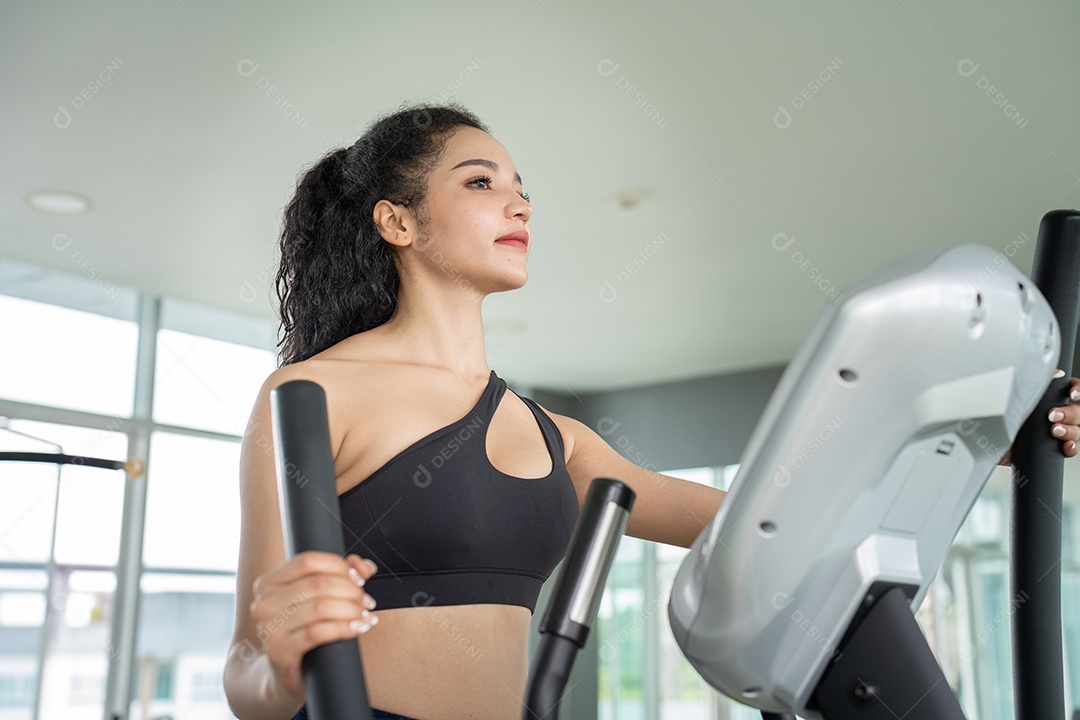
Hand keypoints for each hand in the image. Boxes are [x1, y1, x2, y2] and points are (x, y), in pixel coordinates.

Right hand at [249, 551, 378, 701]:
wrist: (285, 676)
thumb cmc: (304, 631)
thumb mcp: (317, 599)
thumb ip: (340, 576)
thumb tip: (364, 566)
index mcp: (269, 583)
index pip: (307, 561)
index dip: (338, 566)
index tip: (358, 578)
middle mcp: (264, 603)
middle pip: (318, 584)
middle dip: (351, 590)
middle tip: (366, 601)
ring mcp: (269, 628)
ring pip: (321, 607)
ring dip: (351, 609)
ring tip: (364, 615)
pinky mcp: (279, 652)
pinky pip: (317, 633)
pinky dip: (343, 628)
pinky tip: (357, 628)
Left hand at [999, 374, 1079, 464]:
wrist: (983, 442)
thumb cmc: (995, 415)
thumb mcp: (1011, 394)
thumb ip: (1032, 381)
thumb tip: (1055, 373)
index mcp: (1045, 396)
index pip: (1071, 388)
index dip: (1078, 389)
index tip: (1072, 394)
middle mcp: (1052, 412)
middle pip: (1077, 411)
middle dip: (1070, 413)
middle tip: (1052, 416)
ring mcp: (1052, 431)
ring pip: (1077, 430)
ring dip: (1070, 430)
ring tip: (1054, 431)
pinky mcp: (1049, 448)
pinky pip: (1070, 448)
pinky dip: (1071, 447)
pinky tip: (1065, 446)